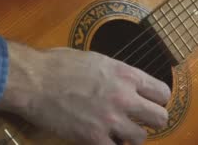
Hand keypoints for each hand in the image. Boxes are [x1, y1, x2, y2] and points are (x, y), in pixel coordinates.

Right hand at [0, 42, 170, 144]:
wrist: (35, 81)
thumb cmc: (59, 65)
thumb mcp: (98, 60)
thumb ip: (117, 74)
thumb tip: (126, 83)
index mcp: (126, 75)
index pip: (162, 93)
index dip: (158, 100)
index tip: (150, 103)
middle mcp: (125, 97)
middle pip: (160, 118)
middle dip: (152, 121)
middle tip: (140, 121)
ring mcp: (110, 119)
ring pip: (141, 138)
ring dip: (132, 137)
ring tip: (121, 133)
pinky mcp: (93, 138)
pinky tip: (104, 141)